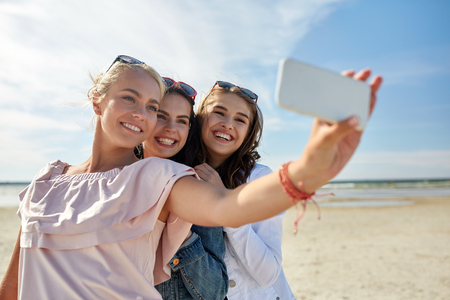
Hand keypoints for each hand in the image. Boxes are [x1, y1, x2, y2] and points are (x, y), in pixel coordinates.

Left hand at [194, 163, 225, 187]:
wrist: (221, 195)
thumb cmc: (217, 188)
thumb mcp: (217, 178)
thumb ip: (210, 174)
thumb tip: (202, 171)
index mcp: (214, 172)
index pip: (204, 164)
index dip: (199, 166)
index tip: (198, 170)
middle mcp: (211, 174)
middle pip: (200, 166)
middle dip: (195, 169)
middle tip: (194, 173)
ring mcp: (208, 179)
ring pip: (197, 171)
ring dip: (194, 173)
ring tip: (194, 177)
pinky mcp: (205, 184)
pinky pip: (197, 177)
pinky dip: (195, 178)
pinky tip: (195, 181)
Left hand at [292, 69, 382, 192]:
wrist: (319, 171)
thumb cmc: (315, 153)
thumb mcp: (324, 140)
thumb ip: (339, 130)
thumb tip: (356, 119)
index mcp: (323, 114)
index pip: (332, 94)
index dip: (341, 82)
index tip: (349, 74)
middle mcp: (335, 116)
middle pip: (348, 97)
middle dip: (357, 84)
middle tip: (367, 72)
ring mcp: (346, 124)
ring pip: (358, 106)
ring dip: (367, 94)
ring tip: (377, 81)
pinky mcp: (355, 134)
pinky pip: (364, 118)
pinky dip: (370, 108)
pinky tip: (375, 98)